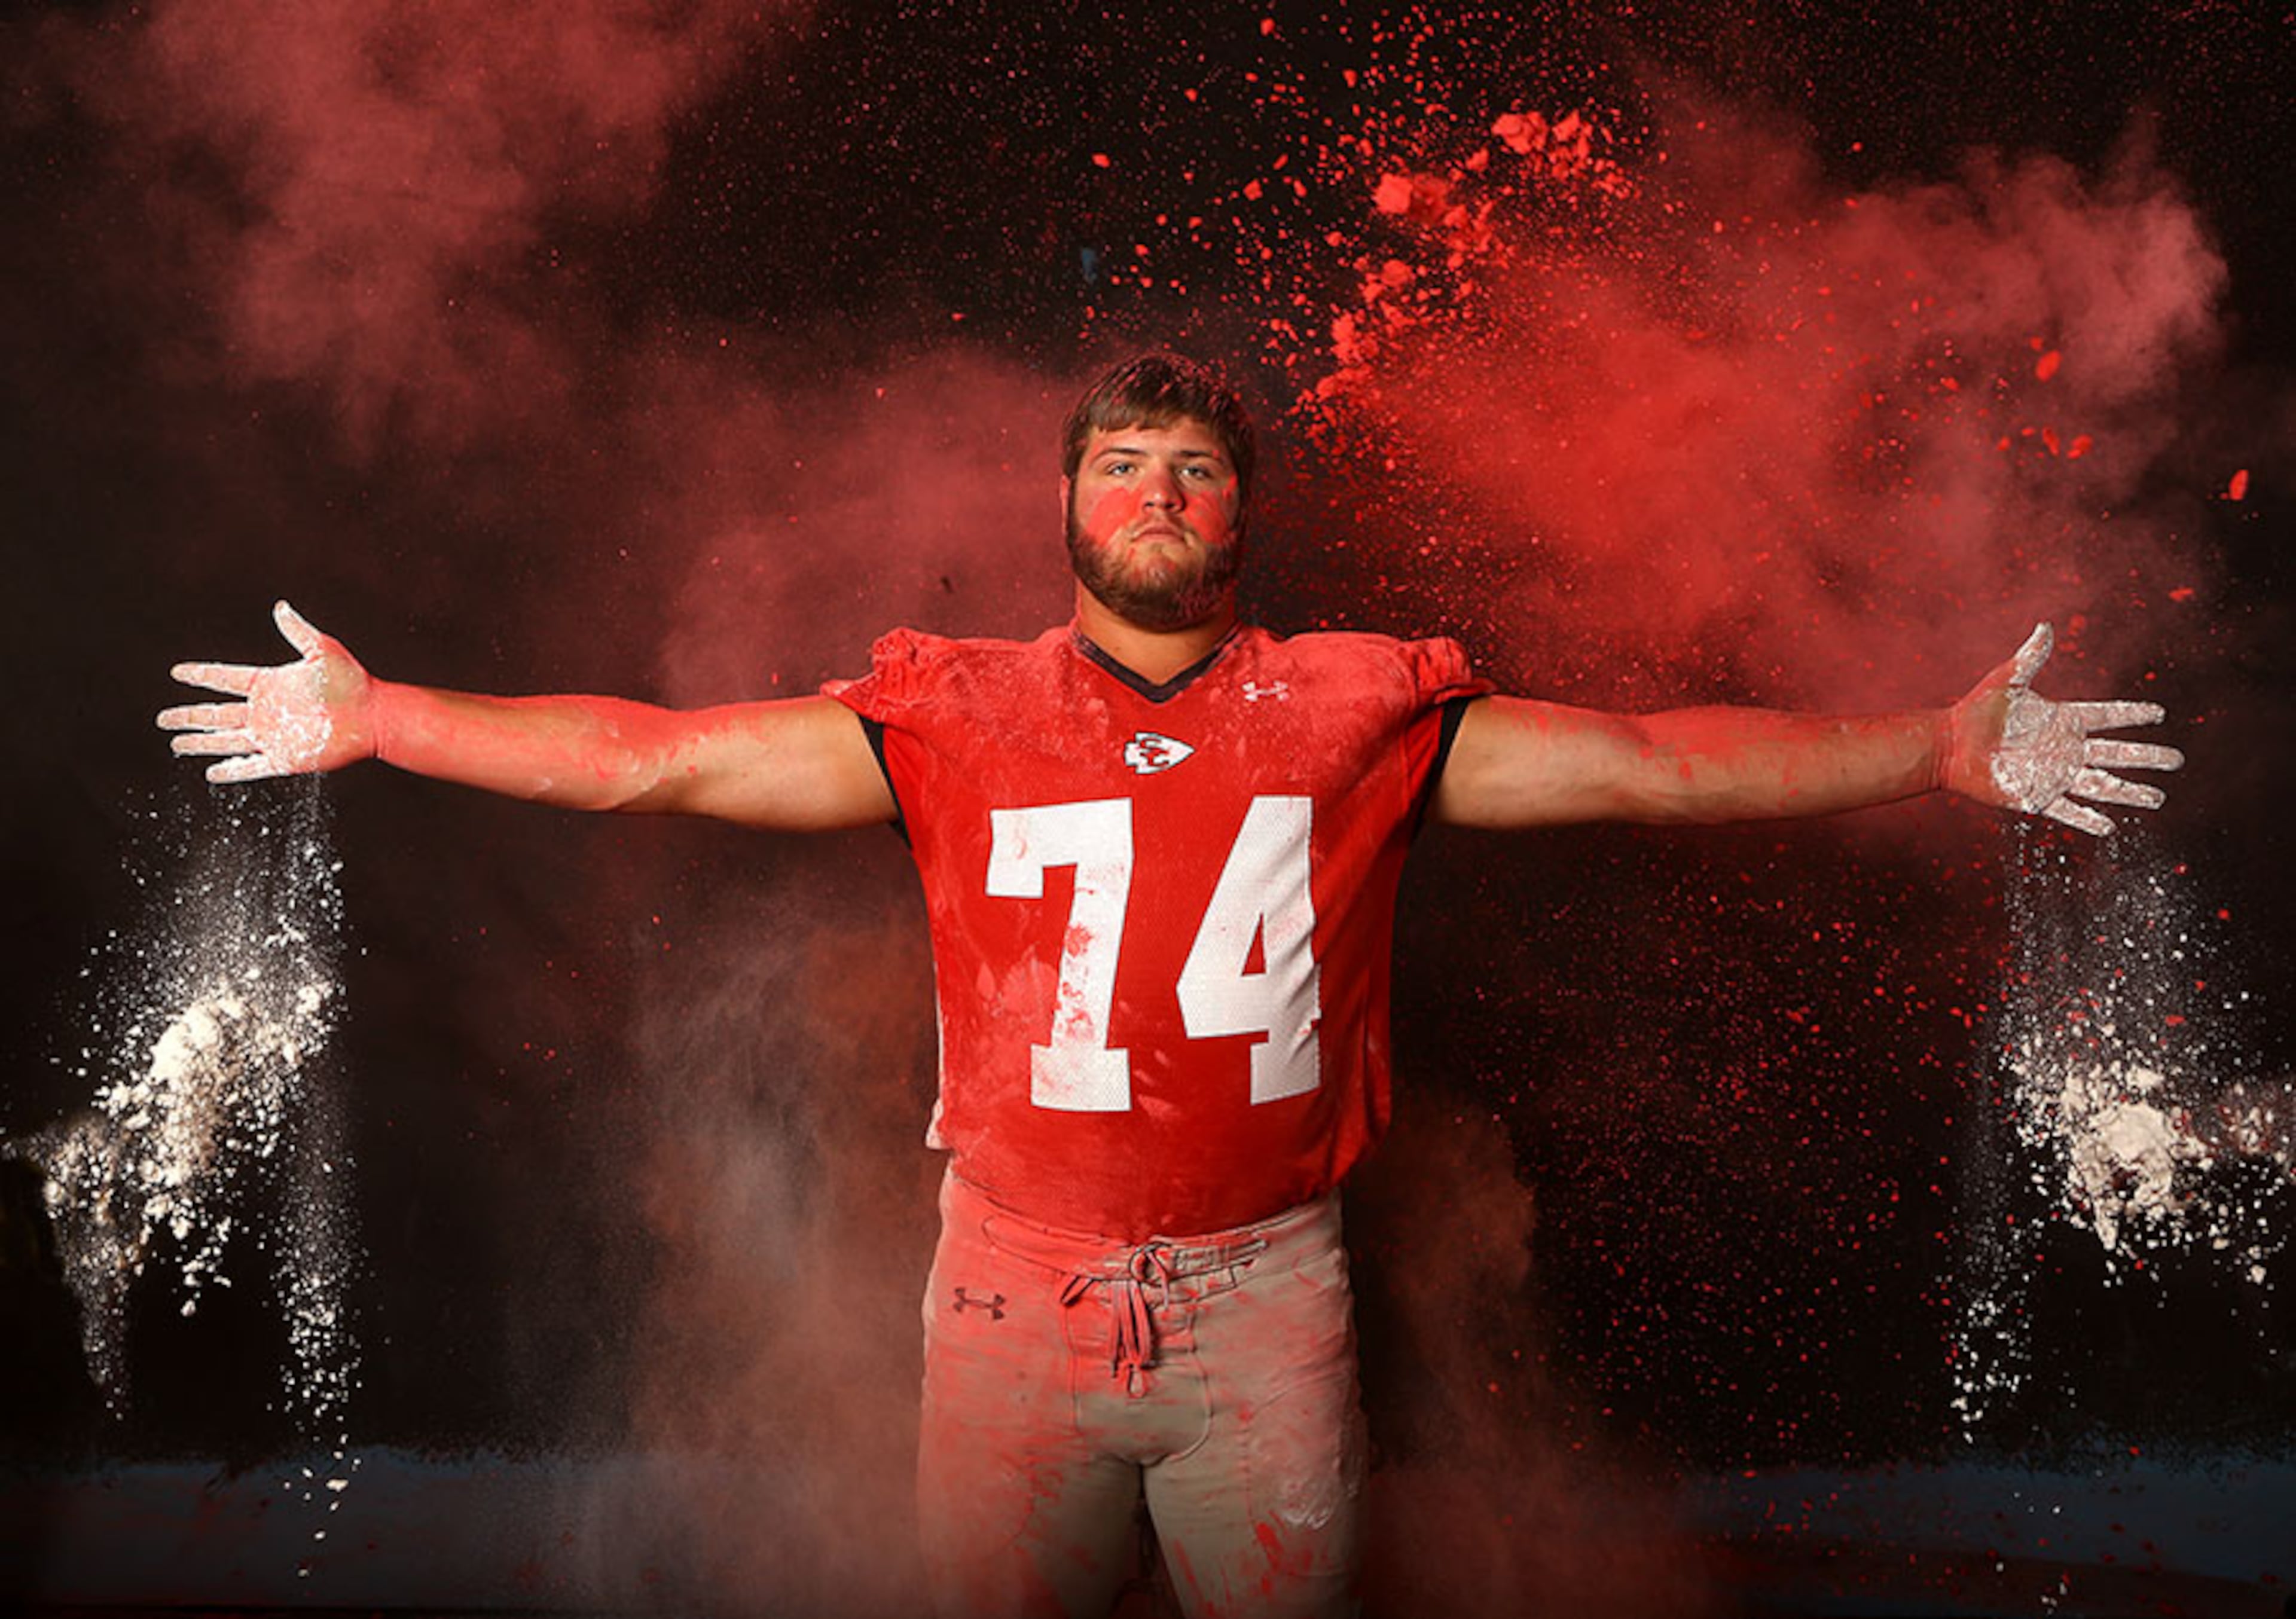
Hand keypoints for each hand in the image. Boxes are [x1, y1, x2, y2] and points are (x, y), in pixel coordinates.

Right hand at [159, 601, 377, 781]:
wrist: (374, 715)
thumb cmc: (352, 682)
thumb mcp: (322, 650)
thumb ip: (298, 631)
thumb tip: (279, 607)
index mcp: (270, 684)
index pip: (226, 678)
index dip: (201, 675)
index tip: (177, 672)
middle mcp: (266, 711)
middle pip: (217, 714)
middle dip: (189, 716)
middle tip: (162, 719)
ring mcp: (273, 736)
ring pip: (226, 741)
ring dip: (200, 743)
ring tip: (175, 743)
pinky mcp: (285, 759)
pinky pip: (251, 767)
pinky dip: (231, 770)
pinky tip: (211, 771)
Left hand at [1943, 623, 2183, 835]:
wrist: (1948, 745)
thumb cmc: (1975, 710)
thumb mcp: (2006, 681)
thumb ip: (2030, 657)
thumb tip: (2045, 625)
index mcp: (2062, 719)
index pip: (2106, 716)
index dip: (2132, 715)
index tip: (2159, 714)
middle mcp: (2064, 748)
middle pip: (2116, 754)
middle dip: (2147, 757)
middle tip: (2176, 760)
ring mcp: (2053, 774)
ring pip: (2101, 785)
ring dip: (2130, 792)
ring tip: (2158, 797)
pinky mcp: (2036, 796)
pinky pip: (2069, 810)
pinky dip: (2088, 820)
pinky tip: (2111, 828)